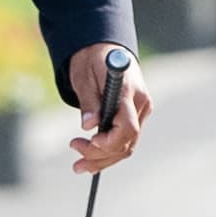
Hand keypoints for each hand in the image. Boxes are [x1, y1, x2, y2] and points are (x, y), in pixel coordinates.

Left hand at [67, 43, 149, 172]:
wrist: (105, 49)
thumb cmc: (92, 59)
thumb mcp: (84, 77)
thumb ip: (89, 101)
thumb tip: (88, 125)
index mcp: (129, 91)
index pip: (128, 127)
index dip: (109, 141)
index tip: (89, 142)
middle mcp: (141, 104)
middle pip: (127, 141)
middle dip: (100, 154)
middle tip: (74, 153)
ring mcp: (141, 112)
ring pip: (127, 146)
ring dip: (103, 160)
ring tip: (78, 166)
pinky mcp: (135, 117)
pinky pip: (125, 142)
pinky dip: (108, 154)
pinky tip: (90, 162)